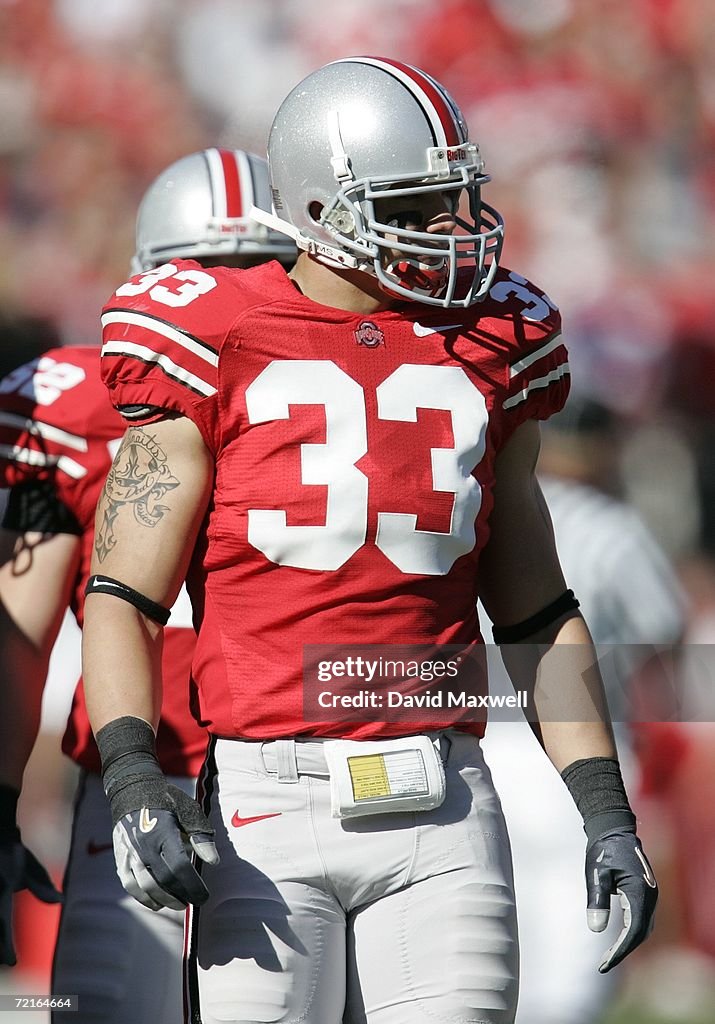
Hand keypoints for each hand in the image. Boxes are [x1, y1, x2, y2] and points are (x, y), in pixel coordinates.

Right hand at [0, 828, 61, 965]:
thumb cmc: (14, 854)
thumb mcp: (29, 868)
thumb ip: (41, 887)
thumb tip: (61, 901)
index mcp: (3, 893)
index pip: (4, 927)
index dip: (7, 948)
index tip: (12, 962)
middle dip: (0, 948)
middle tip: (6, 961)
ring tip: (4, 955)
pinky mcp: (0, 892)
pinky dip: (0, 933)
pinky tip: (3, 938)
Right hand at [112, 784, 218, 911]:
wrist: (132, 793)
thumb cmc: (166, 802)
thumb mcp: (188, 810)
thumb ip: (201, 835)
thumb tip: (214, 860)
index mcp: (163, 833)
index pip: (180, 867)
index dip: (193, 886)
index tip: (204, 896)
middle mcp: (145, 846)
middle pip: (164, 880)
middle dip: (181, 895)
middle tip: (194, 900)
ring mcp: (130, 854)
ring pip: (146, 887)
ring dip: (164, 900)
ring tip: (179, 903)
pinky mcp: (121, 859)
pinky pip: (130, 885)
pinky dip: (144, 898)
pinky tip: (157, 902)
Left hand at [586, 828, 657, 972]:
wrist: (614, 831)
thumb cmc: (603, 850)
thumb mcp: (596, 874)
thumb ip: (597, 900)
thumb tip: (596, 930)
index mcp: (639, 892)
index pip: (634, 931)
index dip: (620, 950)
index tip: (605, 964)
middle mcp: (650, 897)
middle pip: (641, 933)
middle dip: (623, 951)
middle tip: (603, 964)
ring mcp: (650, 895)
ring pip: (643, 928)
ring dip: (628, 944)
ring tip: (608, 956)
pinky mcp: (646, 894)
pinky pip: (642, 920)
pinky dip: (631, 933)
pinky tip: (617, 939)